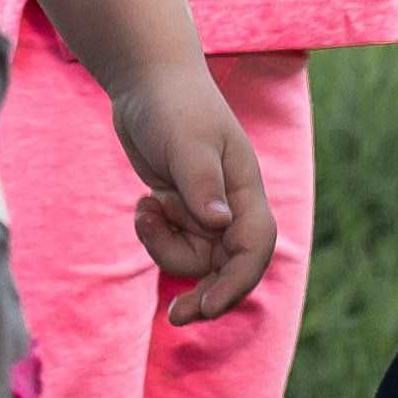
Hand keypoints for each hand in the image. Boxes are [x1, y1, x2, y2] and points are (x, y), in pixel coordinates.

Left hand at [106, 59, 276, 323]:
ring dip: (164, 247)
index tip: (206, 306)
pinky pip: (172, 242)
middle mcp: (231, 204)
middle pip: (227, 267)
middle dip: (205, 294)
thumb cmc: (172, 103)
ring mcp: (205, 208)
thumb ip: (202, 184)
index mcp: (244, 188)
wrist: (146, 80)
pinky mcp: (181, 208)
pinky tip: (143, 204)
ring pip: (194, 258)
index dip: (236, 283)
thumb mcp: (186, 142)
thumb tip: (219, 224)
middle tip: (174, 317)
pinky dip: (155, 233)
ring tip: (144, 210)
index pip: (254, 248)